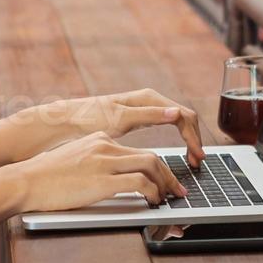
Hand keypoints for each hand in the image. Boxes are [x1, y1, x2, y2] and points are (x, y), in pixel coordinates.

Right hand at [15, 131, 188, 212]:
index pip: (137, 152)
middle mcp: (105, 146)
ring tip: (170, 198)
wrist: (24, 181)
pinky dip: (153, 192)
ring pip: (152, 165)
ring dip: (166, 184)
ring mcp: (104, 162)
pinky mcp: (102, 179)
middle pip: (151, 156)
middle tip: (178, 191)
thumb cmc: (43, 179)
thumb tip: (111, 182)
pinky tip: (153, 202)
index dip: (156, 167)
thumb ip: (94, 166)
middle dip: (170, 176)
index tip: (164, 179)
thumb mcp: (73, 163)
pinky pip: (140, 183)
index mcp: (99, 140)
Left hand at [44, 89, 204, 167]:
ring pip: (177, 122)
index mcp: (149, 99)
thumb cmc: (88, 118)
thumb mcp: (119, 119)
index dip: (194, 137)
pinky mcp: (138, 119)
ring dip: (187, 141)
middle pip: (184, 118)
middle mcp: (149, 101)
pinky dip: (176, 141)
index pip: (184, 116)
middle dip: (194, 139)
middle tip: (197, 163)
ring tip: (191, 161)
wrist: (64, 121)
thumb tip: (177, 114)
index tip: (196, 158)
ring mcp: (145, 109)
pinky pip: (167, 128)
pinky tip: (175, 155)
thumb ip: (149, 116)